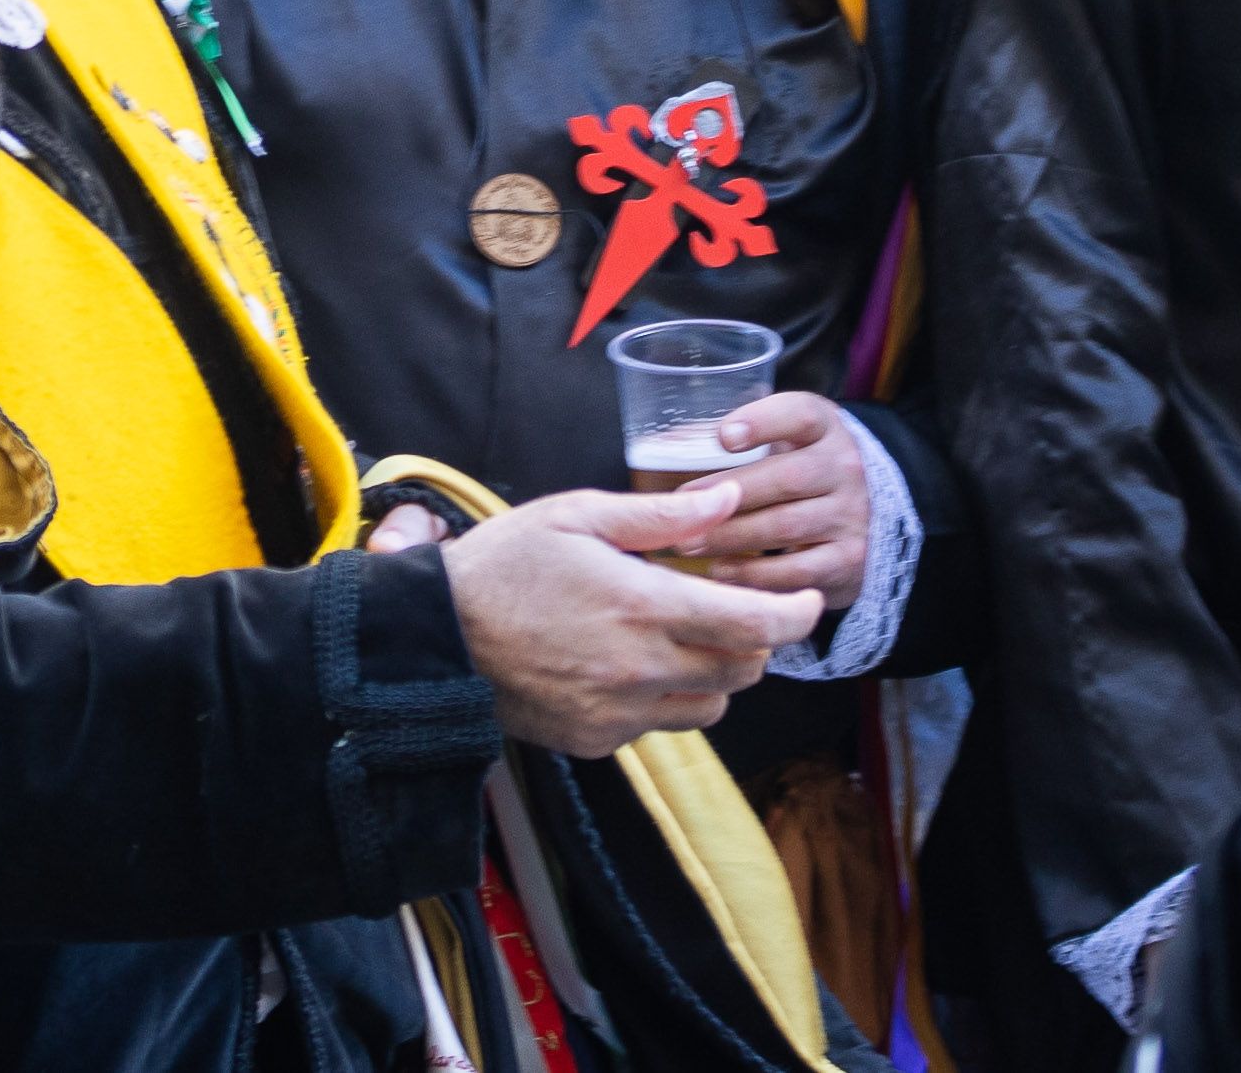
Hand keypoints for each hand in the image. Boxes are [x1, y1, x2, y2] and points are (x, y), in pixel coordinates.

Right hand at [439, 485, 822, 755]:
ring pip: (709, 707)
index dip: (795, 616)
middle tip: (735, 610)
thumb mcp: (579, 516)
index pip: (754, 626)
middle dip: (755, 641)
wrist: (434, 637)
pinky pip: (658, 728)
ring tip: (683, 638)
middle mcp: (640, 670)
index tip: (806, 602)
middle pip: (743, 671)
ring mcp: (617, 713)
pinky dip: (664, 700)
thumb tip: (728, 500)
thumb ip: (661, 516)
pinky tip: (631, 666)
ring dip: (714, 675)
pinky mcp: (594, 741)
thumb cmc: (505, 564)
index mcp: (644, 607)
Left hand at [683, 391, 867, 606]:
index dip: (761, 423)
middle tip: (681, 508)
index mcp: (825, 427)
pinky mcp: (848, 560)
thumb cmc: (802, 470)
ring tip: (688, 543)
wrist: (865, 516)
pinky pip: (796, 571)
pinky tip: (721, 572)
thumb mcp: (788, 439)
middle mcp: (845, 468)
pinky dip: (753, 575)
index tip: (721, 438)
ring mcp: (850, 515)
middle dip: (725, 495)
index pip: (799, 415)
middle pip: (784, 478)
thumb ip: (742, 438)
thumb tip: (668, 441)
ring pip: (785, 526)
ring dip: (730, 537)